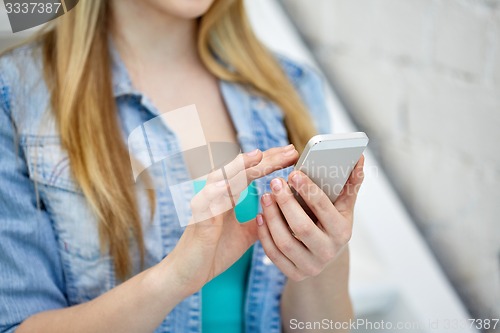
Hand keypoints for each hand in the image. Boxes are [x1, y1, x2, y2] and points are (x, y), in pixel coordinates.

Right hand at [164, 145, 298, 294]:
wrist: (188, 274)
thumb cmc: (214, 252)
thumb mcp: (246, 233)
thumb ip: (261, 219)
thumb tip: (281, 211)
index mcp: (227, 196)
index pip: (251, 171)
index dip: (270, 161)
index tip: (292, 154)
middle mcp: (215, 194)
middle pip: (240, 168)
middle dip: (265, 158)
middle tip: (289, 150)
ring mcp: (205, 204)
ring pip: (221, 177)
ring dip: (239, 166)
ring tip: (258, 156)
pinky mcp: (197, 219)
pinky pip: (206, 200)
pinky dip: (218, 190)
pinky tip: (230, 184)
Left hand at [257, 155, 364, 280]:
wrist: (325, 255)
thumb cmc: (332, 222)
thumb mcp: (343, 206)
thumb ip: (350, 183)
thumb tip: (359, 157)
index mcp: (342, 232)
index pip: (324, 208)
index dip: (308, 190)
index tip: (293, 173)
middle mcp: (328, 251)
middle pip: (302, 227)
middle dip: (286, 202)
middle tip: (274, 182)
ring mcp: (311, 266)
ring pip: (285, 242)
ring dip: (272, 217)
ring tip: (264, 196)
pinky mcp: (294, 273)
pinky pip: (274, 255)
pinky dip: (264, 234)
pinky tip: (260, 216)